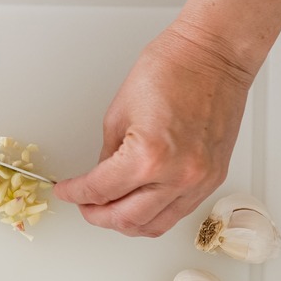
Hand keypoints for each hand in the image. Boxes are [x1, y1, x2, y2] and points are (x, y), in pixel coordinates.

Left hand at [54, 22, 254, 236]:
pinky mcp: (213, 180)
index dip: (76, 195)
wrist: (214, 55)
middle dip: (97, 215)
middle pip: (126, 219)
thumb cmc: (171, 70)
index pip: (101, 191)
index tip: (67, 192)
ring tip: (109, 208)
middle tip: (84, 205)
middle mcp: (177, 176)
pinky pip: (177, 213)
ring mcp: (199, 181)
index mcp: (148, 156)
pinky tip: (139, 203)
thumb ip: (108, 156)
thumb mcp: (119, 113)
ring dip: (126, 222)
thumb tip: (100, 180)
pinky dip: (153, 214)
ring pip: (154, 225)